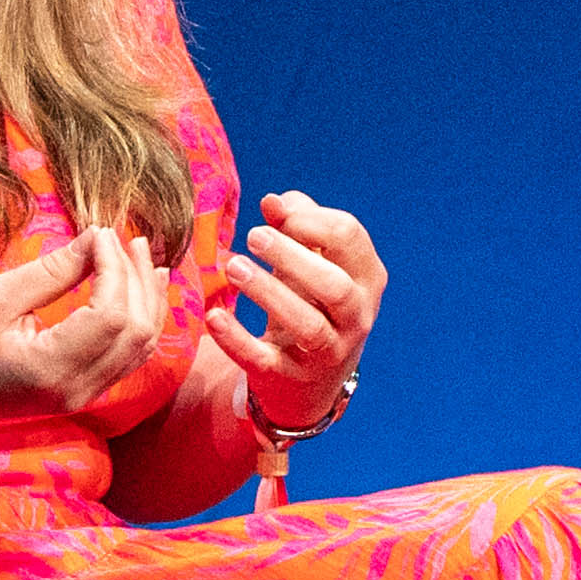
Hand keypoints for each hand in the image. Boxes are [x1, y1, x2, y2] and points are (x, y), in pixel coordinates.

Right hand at [0, 221, 168, 428]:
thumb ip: (52, 271)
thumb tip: (98, 240)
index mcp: (51, 367)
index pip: (112, 315)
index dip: (115, 268)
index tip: (100, 232)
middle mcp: (76, 390)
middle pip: (137, 332)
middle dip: (139, 281)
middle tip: (128, 239)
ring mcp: (81, 398)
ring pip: (140, 348)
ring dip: (146, 300)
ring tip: (144, 259)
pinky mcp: (79, 394)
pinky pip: (127, 358)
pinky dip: (138, 323)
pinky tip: (139, 294)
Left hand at [208, 188, 385, 431]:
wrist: (311, 378)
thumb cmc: (311, 300)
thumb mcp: (310, 260)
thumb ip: (296, 225)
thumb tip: (274, 201)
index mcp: (367, 278)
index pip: (349, 237)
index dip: (309, 220)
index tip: (275, 213)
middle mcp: (357, 317)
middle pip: (335, 285)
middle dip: (292, 256)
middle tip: (252, 236)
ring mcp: (328, 352)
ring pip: (308, 326)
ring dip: (269, 293)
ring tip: (233, 267)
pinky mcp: (292, 378)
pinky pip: (265, 361)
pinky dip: (238, 340)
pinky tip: (213, 316)